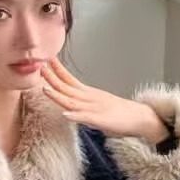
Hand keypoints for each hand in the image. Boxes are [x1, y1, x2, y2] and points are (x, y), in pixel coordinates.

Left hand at [40, 59, 168, 142]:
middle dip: (52, 78)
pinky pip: (86, 118)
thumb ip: (83, 103)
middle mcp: (89, 98)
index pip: (69, 79)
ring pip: (73, 101)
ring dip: (58, 95)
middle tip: (39, 66)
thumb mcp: (97, 104)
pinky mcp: (101, 120)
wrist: (140, 118)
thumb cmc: (119, 113)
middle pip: (67, 87)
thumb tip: (69, 104)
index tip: (46, 59)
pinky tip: (65, 115)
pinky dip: (75, 116)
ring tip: (45, 89)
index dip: (57, 70)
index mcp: (88, 94)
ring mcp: (94, 109)